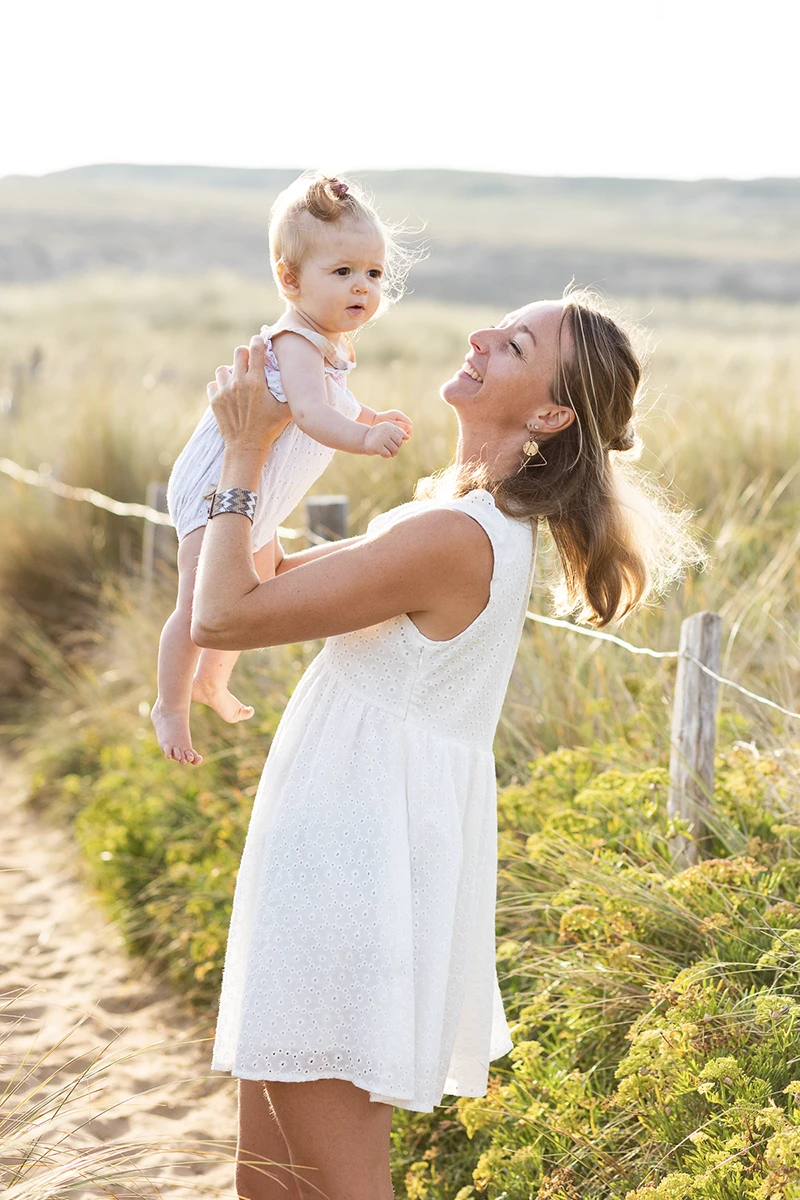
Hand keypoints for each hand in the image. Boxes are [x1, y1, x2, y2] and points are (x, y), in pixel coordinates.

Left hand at [207, 336, 290, 461]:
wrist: (246, 447)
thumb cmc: (269, 428)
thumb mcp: (286, 411)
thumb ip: (293, 394)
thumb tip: (305, 380)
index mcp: (256, 382)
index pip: (255, 349)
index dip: (258, 342)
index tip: (260, 342)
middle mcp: (238, 383)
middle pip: (238, 352)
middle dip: (245, 354)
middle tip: (250, 363)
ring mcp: (224, 391)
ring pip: (223, 369)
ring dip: (230, 371)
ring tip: (237, 381)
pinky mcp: (214, 401)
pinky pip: (213, 384)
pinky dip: (219, 386)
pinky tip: (228, 393)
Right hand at [363, 421, 405, 458]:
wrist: (363, 439)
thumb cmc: (379, 436)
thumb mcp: (388, 431)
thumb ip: (398, 433)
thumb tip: (408, 437)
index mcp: (389, 426)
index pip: (400, 436)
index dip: (398, 441)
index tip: (393, 443)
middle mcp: (386, 431)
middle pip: (399, 443)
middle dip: (397, 448)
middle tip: (392, 449)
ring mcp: (381, 438)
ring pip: (394, 449)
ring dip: (393, 453)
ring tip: (390, 453)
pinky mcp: (377, 446)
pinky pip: (388, 454)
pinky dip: (387, 456)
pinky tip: (383, 454)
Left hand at [373, 409, 411, 438]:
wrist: (371, 421)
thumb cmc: (379, 423)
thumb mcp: (390, 425)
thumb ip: (400, 426)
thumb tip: (410, 428)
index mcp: (398, 414)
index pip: (409, 423)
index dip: (409, 431)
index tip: (405, 439)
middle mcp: (399, 416)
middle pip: (408, 426)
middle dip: (406, 434)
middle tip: (401, 441)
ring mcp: (397, 419)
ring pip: (404, 428)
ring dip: (403, 435)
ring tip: (398, 441)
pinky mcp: (395, 422)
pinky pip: (400, 429)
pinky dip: (399, 434)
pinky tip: (395, 439)